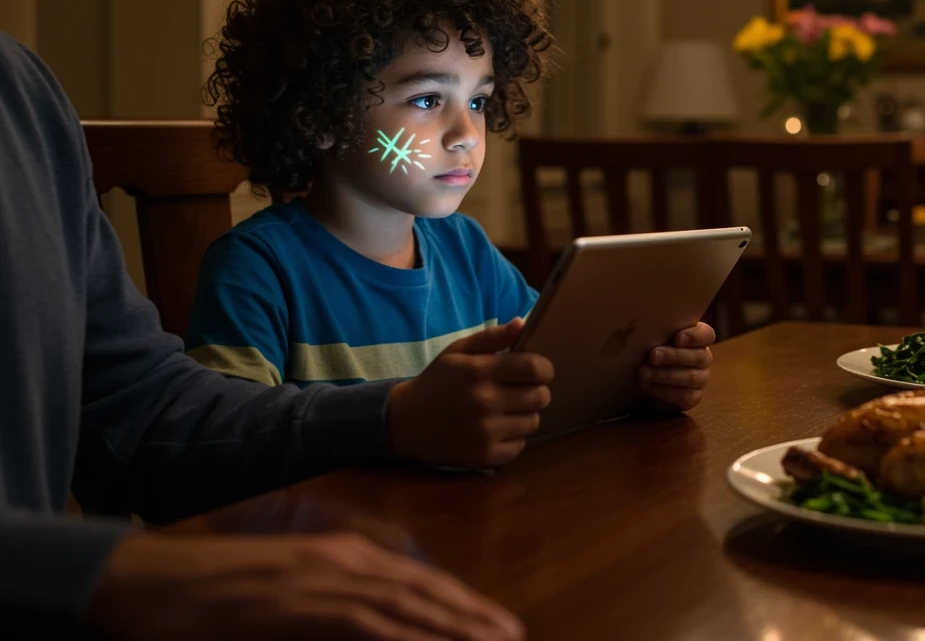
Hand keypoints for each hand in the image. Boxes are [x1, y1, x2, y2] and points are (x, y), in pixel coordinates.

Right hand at [88, 532, 523, 640]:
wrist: (148, 579)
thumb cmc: (215, 587)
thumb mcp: (287, 586)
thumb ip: (333, 595)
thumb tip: (372, 616)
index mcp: (342, 554)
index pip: (418, 578)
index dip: (461, 601)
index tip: (496, 621)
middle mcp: (342, 560)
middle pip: (423, 590)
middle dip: (472, 615)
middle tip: (514, 635)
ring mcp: (321, 580)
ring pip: (404, 606)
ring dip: (453, 627)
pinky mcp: (297, 606)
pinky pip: (364, 625)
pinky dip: (404, 636)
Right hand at [387, 319, 552, 467]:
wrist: (406, 421)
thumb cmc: (438, 380)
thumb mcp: (458, 351)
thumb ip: (492, 337)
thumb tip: (523, 324)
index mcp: (480, 371)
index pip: (536, 368)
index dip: (543, 369)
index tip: (536, 371)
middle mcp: (485, 402)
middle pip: (541, 396)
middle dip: (535, 391)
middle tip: (518, 391)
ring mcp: (486, 432)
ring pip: (533, 421)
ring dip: (524, 415)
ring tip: (503, 410)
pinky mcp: (485, 456)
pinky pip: (521, 445)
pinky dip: (513, 437)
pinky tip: (495, 429)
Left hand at [637, 322, 714, 411]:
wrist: (643, 377)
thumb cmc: (648, 350)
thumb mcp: (653, 337)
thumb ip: (656, 330)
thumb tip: (642, 325)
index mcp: (697, 338)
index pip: (706, 334)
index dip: (694, 336)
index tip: (677, 338)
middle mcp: (703, 357)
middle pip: (699, 356)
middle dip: (673, 356)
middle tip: (652, 356)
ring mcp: (701, 378)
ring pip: (691, 377)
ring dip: (665, 375)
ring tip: (643, 373)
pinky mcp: (693, 397)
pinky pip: (685, 396)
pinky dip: (664, 391)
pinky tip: (647, 386)